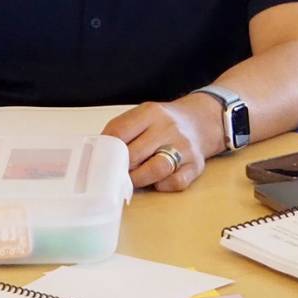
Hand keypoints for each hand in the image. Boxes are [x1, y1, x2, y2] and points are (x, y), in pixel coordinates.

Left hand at [102, 95, 222, 191]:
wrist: (201, 121)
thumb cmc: (163, 123)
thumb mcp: (143, 116)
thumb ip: (122, 131)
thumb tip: (97, 155)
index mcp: (150, 112)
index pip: (119, 132)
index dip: (106, 150)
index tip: (100, 160)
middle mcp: (169, 127)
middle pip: (134, 154)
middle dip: (120, 168)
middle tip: (115, 174)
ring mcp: (184, 147)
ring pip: (156, 169)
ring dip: (139, 179)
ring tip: (132, 179)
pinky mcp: (195, 165)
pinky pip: (176, 182)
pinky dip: (163, 186)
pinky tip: (157, 181)